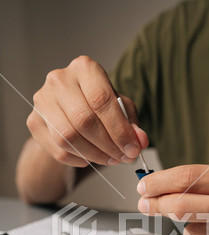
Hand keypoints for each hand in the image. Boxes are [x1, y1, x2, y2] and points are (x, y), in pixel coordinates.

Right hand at [27, 55, 148, 166]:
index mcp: (84, 68)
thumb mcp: (121, 109)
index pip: (101, 100)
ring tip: (110, 159)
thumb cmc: (99, 106)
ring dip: (95, 155)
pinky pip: (59, 150)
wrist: (68, 112)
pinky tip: (91, 158)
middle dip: (108, 145)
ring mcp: (42, 100)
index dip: (119, 130)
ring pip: (69, 138)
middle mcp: (59, 79)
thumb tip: (140, 141)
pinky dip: (80, 159)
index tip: (132, 150)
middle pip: (84, 120)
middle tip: (123, 158)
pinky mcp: (34, 122)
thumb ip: (132, 123)